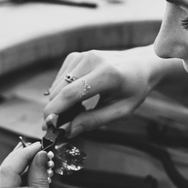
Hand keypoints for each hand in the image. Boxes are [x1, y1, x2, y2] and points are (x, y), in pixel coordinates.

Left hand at [0, 142, 78, 187]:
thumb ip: (40, 184)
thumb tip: (39, 157)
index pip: (6, 172)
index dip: (23, 154)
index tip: (40, 145)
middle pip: (0, 179)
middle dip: (20, 162)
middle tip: (42, 152)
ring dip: (20, 176)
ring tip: (41, 165)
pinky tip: (34, 186)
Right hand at [43, 46, 166, 136]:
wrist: (140, 65)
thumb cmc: (134, 90)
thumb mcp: (122, 111)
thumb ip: (95, 120)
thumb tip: (68, 131)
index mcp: (107, 74)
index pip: (71, 93)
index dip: (55, 111)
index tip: (47, 127)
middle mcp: (92, 60)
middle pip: (60, 90)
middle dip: (54, 111)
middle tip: (59, 128)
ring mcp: (82, 56)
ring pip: (57, 85)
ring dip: (59, 102)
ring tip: (76, 112)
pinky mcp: (75, 56)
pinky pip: (60, 79)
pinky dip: (62, 92)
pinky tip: (77, 98)